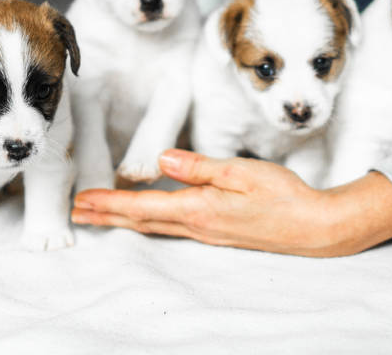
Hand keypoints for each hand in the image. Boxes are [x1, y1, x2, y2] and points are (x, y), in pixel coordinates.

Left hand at [72, 149, 391, 256]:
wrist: (315, 227)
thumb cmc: (284, 196)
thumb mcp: (242, 171)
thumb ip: (200, 167)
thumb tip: (163, 160)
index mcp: (200, 209)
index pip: (143, 207)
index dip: (110, 204)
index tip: (83, 201)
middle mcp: (197, 225)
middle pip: (141, 221)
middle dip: (106, 216)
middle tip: (76, 213)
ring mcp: (207, 232)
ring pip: (154, 226)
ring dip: (123, 221)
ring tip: (98, 216)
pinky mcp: (216, 232)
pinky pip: (171, 227)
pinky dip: (147, 222)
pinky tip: (143, 218)